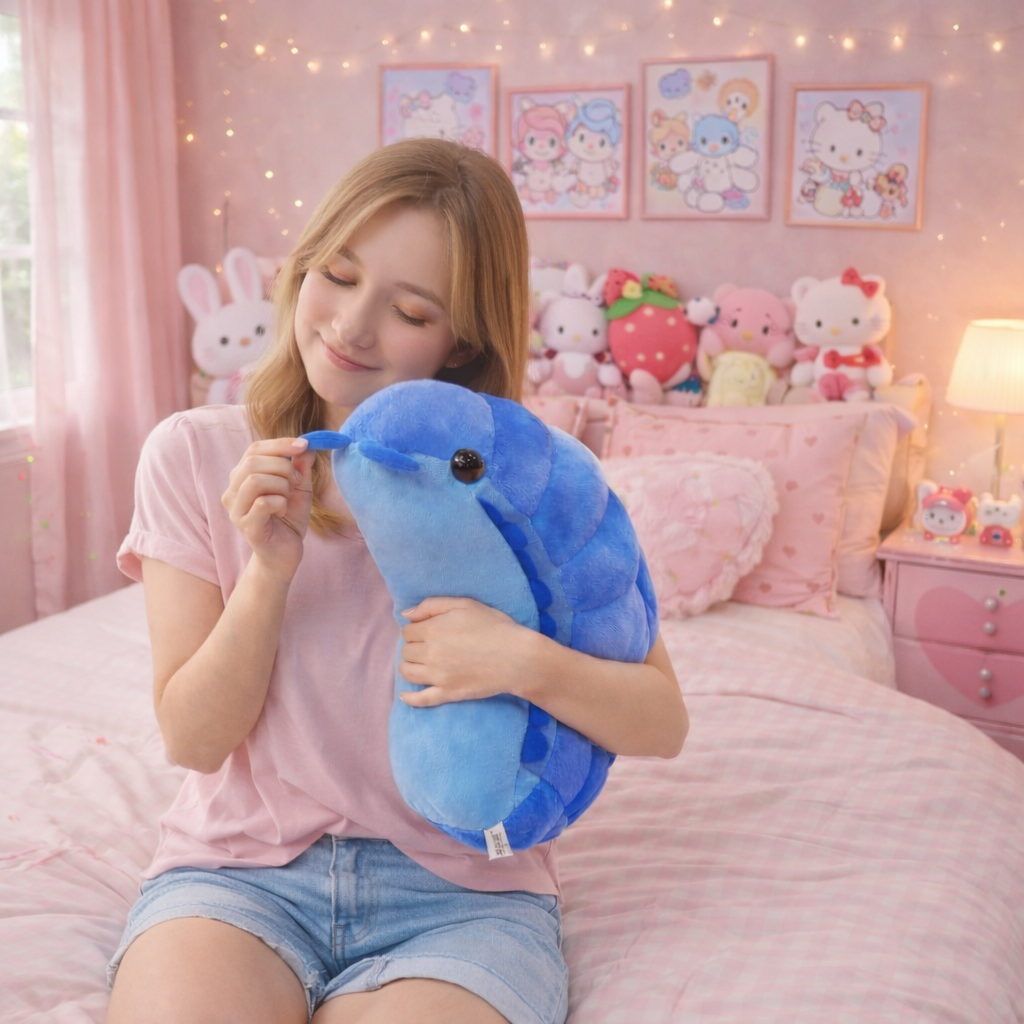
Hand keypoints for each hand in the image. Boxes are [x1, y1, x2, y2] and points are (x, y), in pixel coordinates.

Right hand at [221, 437, 314, 580]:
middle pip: (253, 462)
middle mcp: (233, 491)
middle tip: (297, 481)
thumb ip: (301, 466)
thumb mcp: (300, 487)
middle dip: (283, 467)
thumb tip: (307, 445)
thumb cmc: (289, 518)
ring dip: (281, 485)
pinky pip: (262, 503)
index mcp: (243, 477)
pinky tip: (283, 511)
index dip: (280, 444)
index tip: (304, 445)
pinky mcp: (246, 525)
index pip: (255, 449)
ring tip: (288, 497)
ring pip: (255, 480)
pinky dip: (280, 503)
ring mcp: (236, 509)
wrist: (285, 553)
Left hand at [397, 597, 533, 707]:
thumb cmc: (494, 626)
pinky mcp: (447, 693)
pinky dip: (410, 698)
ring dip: (409, 666)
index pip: (408, 631)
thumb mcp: (465, 604)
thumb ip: (432, 605)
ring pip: (408, 672)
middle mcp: (430, 654)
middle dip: (414, 647)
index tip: (429, 630)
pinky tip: (405, 695)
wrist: (517, 657)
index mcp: (432, 630)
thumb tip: (406, 615)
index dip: (417, 629)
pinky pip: (421, 699)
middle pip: (406, 651)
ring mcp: (437, 676)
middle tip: (430, 645)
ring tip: (421, 663)